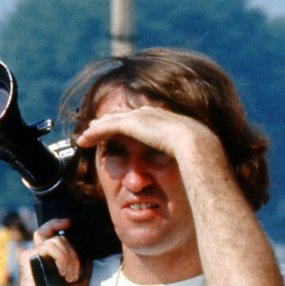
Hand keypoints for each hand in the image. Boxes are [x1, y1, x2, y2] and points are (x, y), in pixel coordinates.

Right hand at [15, 219, 88, 285]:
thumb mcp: (80, 282)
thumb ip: (84, 267)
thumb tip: (89, 254)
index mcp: (47, 258)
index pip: (50, 233)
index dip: (57, 223)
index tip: (69, 222)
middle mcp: (38, 255)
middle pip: (58, 237)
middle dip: (72, 254)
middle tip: (74, 273)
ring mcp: (31, 256)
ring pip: (55, 241)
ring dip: (68, 258)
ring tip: (69, 276)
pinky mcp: (26, 260)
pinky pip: (47, 247)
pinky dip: (60, 258)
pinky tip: (62, 273)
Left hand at [77, 104, 216, 165]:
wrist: (198, 145)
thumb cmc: (201, 154)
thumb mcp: (191, 154)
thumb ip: (184, 158)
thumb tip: (189, 170)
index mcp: (165, 119)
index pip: (141, 119)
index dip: (127, 124)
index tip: (120, 129)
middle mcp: (151, 114)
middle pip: (123, 116)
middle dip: (108, 122)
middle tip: (95, 128)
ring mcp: (141, 117)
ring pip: (111, 121)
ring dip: (96, 129)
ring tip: (84, 135)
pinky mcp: (131, 124)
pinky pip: (106, 128)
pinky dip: (93, 134)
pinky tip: (83, 140)